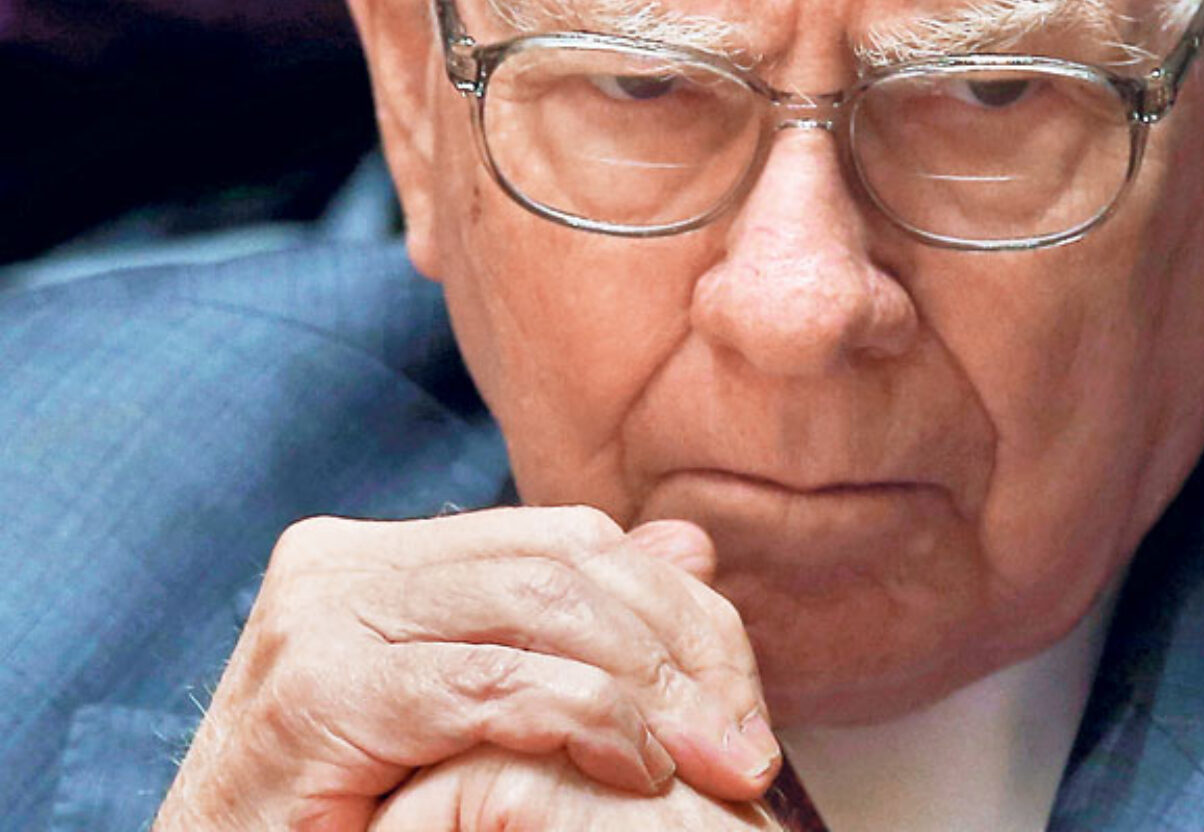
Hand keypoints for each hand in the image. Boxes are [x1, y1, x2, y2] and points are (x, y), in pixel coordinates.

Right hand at [152, 507, 778, 830]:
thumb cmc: (351, 819)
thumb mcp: (478, 724)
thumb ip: (570, 634)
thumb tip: (690, 547)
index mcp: (384, 559)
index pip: (572, 542)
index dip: (677, 611)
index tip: (740, 701)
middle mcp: (343, 562)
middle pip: (567, 563)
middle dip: (681, 648)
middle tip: (746, 742)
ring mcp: (320, 614)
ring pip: (540, 607)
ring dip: (651, 689)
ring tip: (712, 761)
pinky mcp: (314, 688)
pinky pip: (490, 684)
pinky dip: (586, 719)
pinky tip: (635, 769)